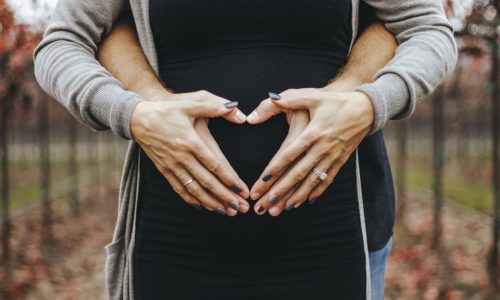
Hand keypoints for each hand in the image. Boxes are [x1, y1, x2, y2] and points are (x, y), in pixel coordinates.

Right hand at [130, 90, 249, 215]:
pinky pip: (179, 189)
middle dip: (225, 196)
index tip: (242, 190)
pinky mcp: (164, 170)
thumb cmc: (168, 110)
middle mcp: (182, 157)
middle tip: (240, 208)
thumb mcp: (191, 102)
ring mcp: (172, 165)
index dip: (229, 179)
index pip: (214, 165)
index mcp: (191, 141)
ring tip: (226, 211)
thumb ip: (216, 106)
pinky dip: (192, 200)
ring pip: (194, 189)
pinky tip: (203, 207)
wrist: (138, 118)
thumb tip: (237, 112)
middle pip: (207, 182)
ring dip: (211, 202)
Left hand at [247, 88, 373, 215]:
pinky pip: (327, 180)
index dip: (275, 168)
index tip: (262, 181)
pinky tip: (306, 201)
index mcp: (313, 132)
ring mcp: (333, 156)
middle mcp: (323, 147)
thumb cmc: (336, 100)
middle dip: (281, 190)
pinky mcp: (341, 160)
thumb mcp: (312, 95)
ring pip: (312, 180)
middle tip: (266, 204)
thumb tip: (268, 101)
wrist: (367, 108)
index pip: (289, 154)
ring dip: (296, 196)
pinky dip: (316, 191)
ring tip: (282, 209)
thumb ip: (288, 99)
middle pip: (298, 173)